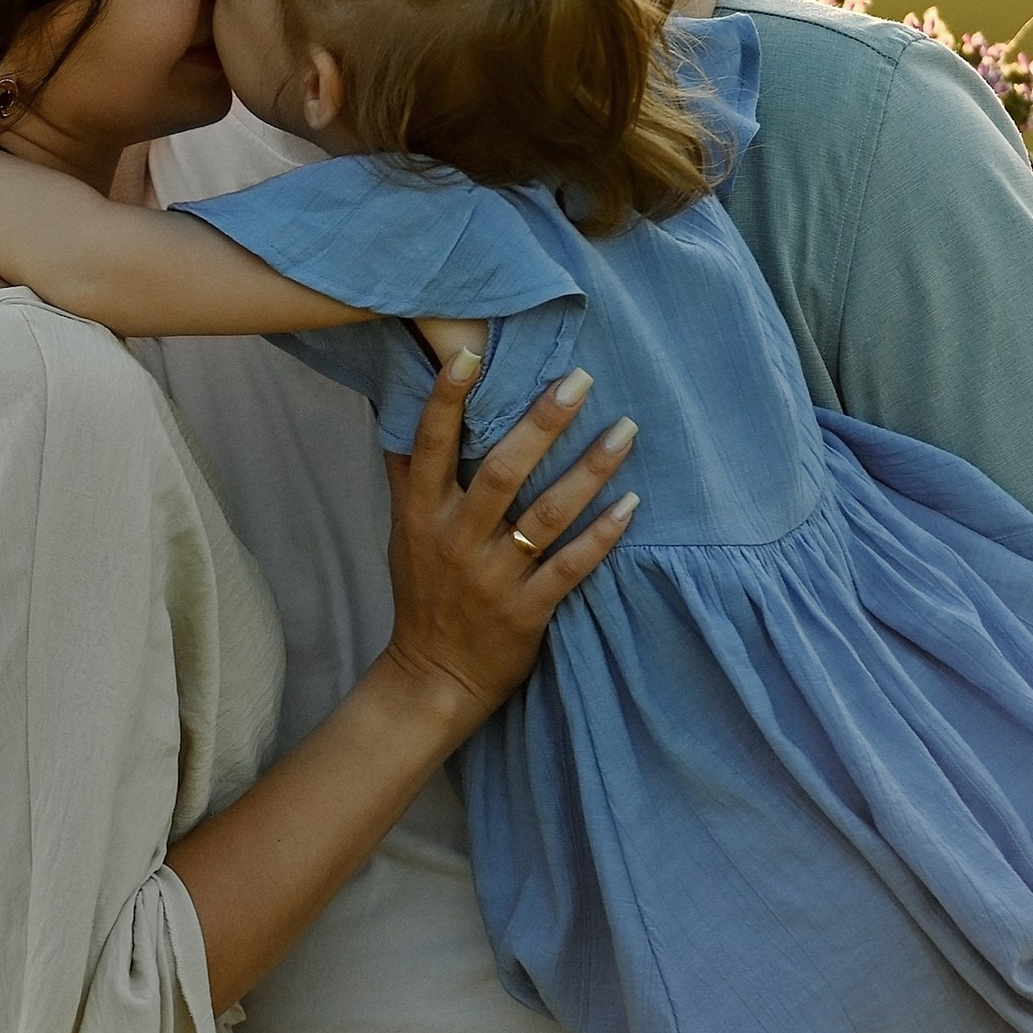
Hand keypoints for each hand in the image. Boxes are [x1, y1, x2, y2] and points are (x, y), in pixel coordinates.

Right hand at [382, 359, 637, 726]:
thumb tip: (400, 403)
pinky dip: (603, 535)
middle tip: (579, 379)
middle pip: (500, 472)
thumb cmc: (423, 593)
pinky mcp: (527, 612)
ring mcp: (493, 578)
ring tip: (625, 430)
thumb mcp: (403, 533)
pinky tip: (632, 503)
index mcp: (422, 516)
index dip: (446, 400)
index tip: (470, 354)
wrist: (434, 678)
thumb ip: (408, 474)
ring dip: (589, 471)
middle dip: (541, 424)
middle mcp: (456, 541)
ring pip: (546, 516)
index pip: (429, 447)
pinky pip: (572, 567)